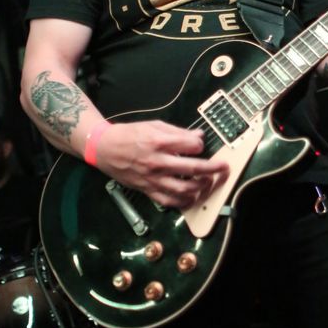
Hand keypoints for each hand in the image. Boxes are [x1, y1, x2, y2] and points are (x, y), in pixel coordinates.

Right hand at [93, 120, 228, 208]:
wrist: (104, 148)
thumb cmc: (130, 134)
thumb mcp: (154, 125)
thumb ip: (178, 132)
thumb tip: (199, 136)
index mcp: (159, 142)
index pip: (191, 146)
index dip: (199, 145)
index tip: (199, 145)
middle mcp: (158, 162)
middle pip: (193, 168)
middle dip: (213, 168)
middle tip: (224, 168)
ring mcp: (153, 178)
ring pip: (184, 189)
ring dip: (201, 187)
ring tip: (208, 182)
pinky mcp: (147, 190)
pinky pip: (169, 201)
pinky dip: (184, 201)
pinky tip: (192, 197)